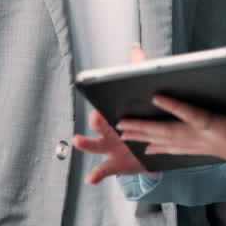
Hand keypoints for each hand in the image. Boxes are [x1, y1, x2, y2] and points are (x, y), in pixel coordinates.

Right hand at [72, 43, 157, 184]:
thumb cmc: (139, 121)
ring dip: (85, 143)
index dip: (101, 103)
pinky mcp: (116, 164)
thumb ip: (138, 72)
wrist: (148, 151)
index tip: (99, 97)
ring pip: (94, 145)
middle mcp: (108, 131)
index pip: (104, 106)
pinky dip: (95, 174)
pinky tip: (90, 178)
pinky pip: (103, 170)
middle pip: (98, 125)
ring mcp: (109, 148)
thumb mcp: (139, 99)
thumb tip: (136, 48)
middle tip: (96, 116)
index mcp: (113, 114)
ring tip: (78, 140)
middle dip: (96, 121)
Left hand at [118, 93, 225, 188]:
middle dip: (145, 128)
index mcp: (221, 131)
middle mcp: (208, 140)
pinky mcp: (206, 149)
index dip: (175, 107)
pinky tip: (146, 150)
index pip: (194, 116)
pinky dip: (160, 148)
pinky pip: (177, 149)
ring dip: (145, 137)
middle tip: (121, 123)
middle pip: (171, 133)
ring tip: (124, 133)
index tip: (156, 96)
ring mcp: (204, 146)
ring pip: (169, 142)